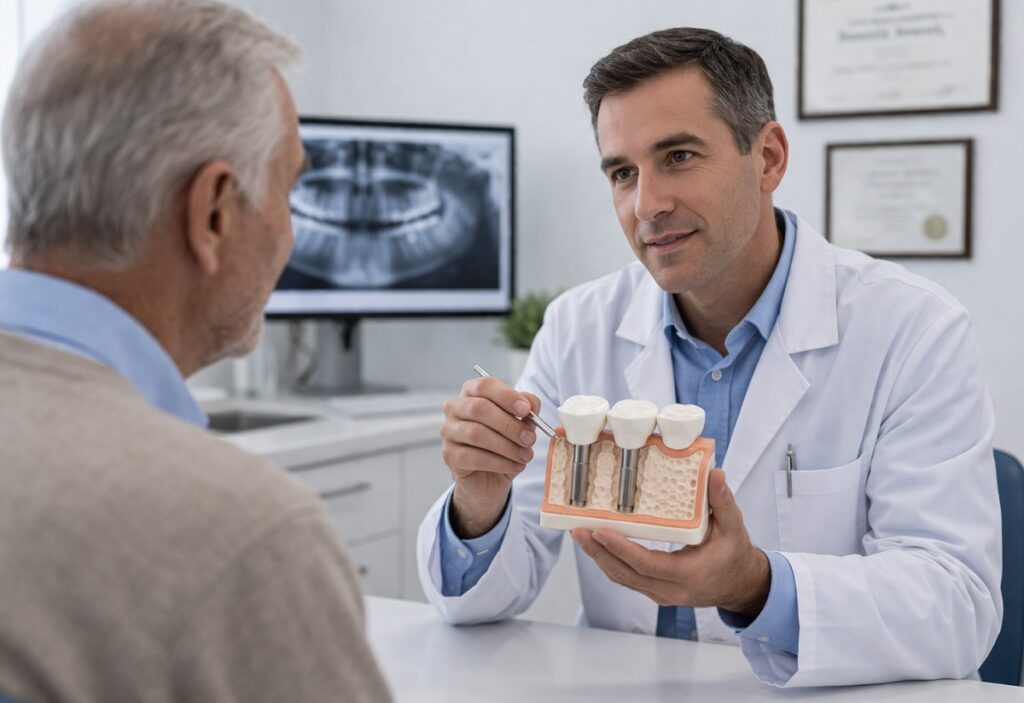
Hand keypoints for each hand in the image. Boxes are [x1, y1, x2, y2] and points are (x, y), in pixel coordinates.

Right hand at [440, 376, 540, 538]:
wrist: (489, 477)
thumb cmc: (504, 442)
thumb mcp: (520, 423)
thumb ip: (527, 409)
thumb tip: (531, 403)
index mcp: (471, 392)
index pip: (485, 385)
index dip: (507, 396)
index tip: (526, 410)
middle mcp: (455, 408)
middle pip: (480, 408)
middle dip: (509, 424)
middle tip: (530, 439)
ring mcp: (449, 432)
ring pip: (477, 434)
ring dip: (507, 446)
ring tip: (526, 455)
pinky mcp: (449, 455)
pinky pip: (475, 457)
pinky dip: (500, 463)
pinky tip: (515, 466)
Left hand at [571, 469, 770, 616]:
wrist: (740, 585)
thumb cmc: (735, 553)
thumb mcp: (733, 525)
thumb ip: (722, 500)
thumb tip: (716, 473)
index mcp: (689, 574)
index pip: (646, 564)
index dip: (620, 549)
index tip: (599, 531)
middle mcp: (671, 590)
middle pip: (625, 574)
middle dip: (598, 552)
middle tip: (578, 530)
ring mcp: (661, 595)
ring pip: (622, 579)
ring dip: (598, 558)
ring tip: (580, 535)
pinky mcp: (655, 592)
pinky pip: (626, 579)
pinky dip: (609, 562)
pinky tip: (596, 545)